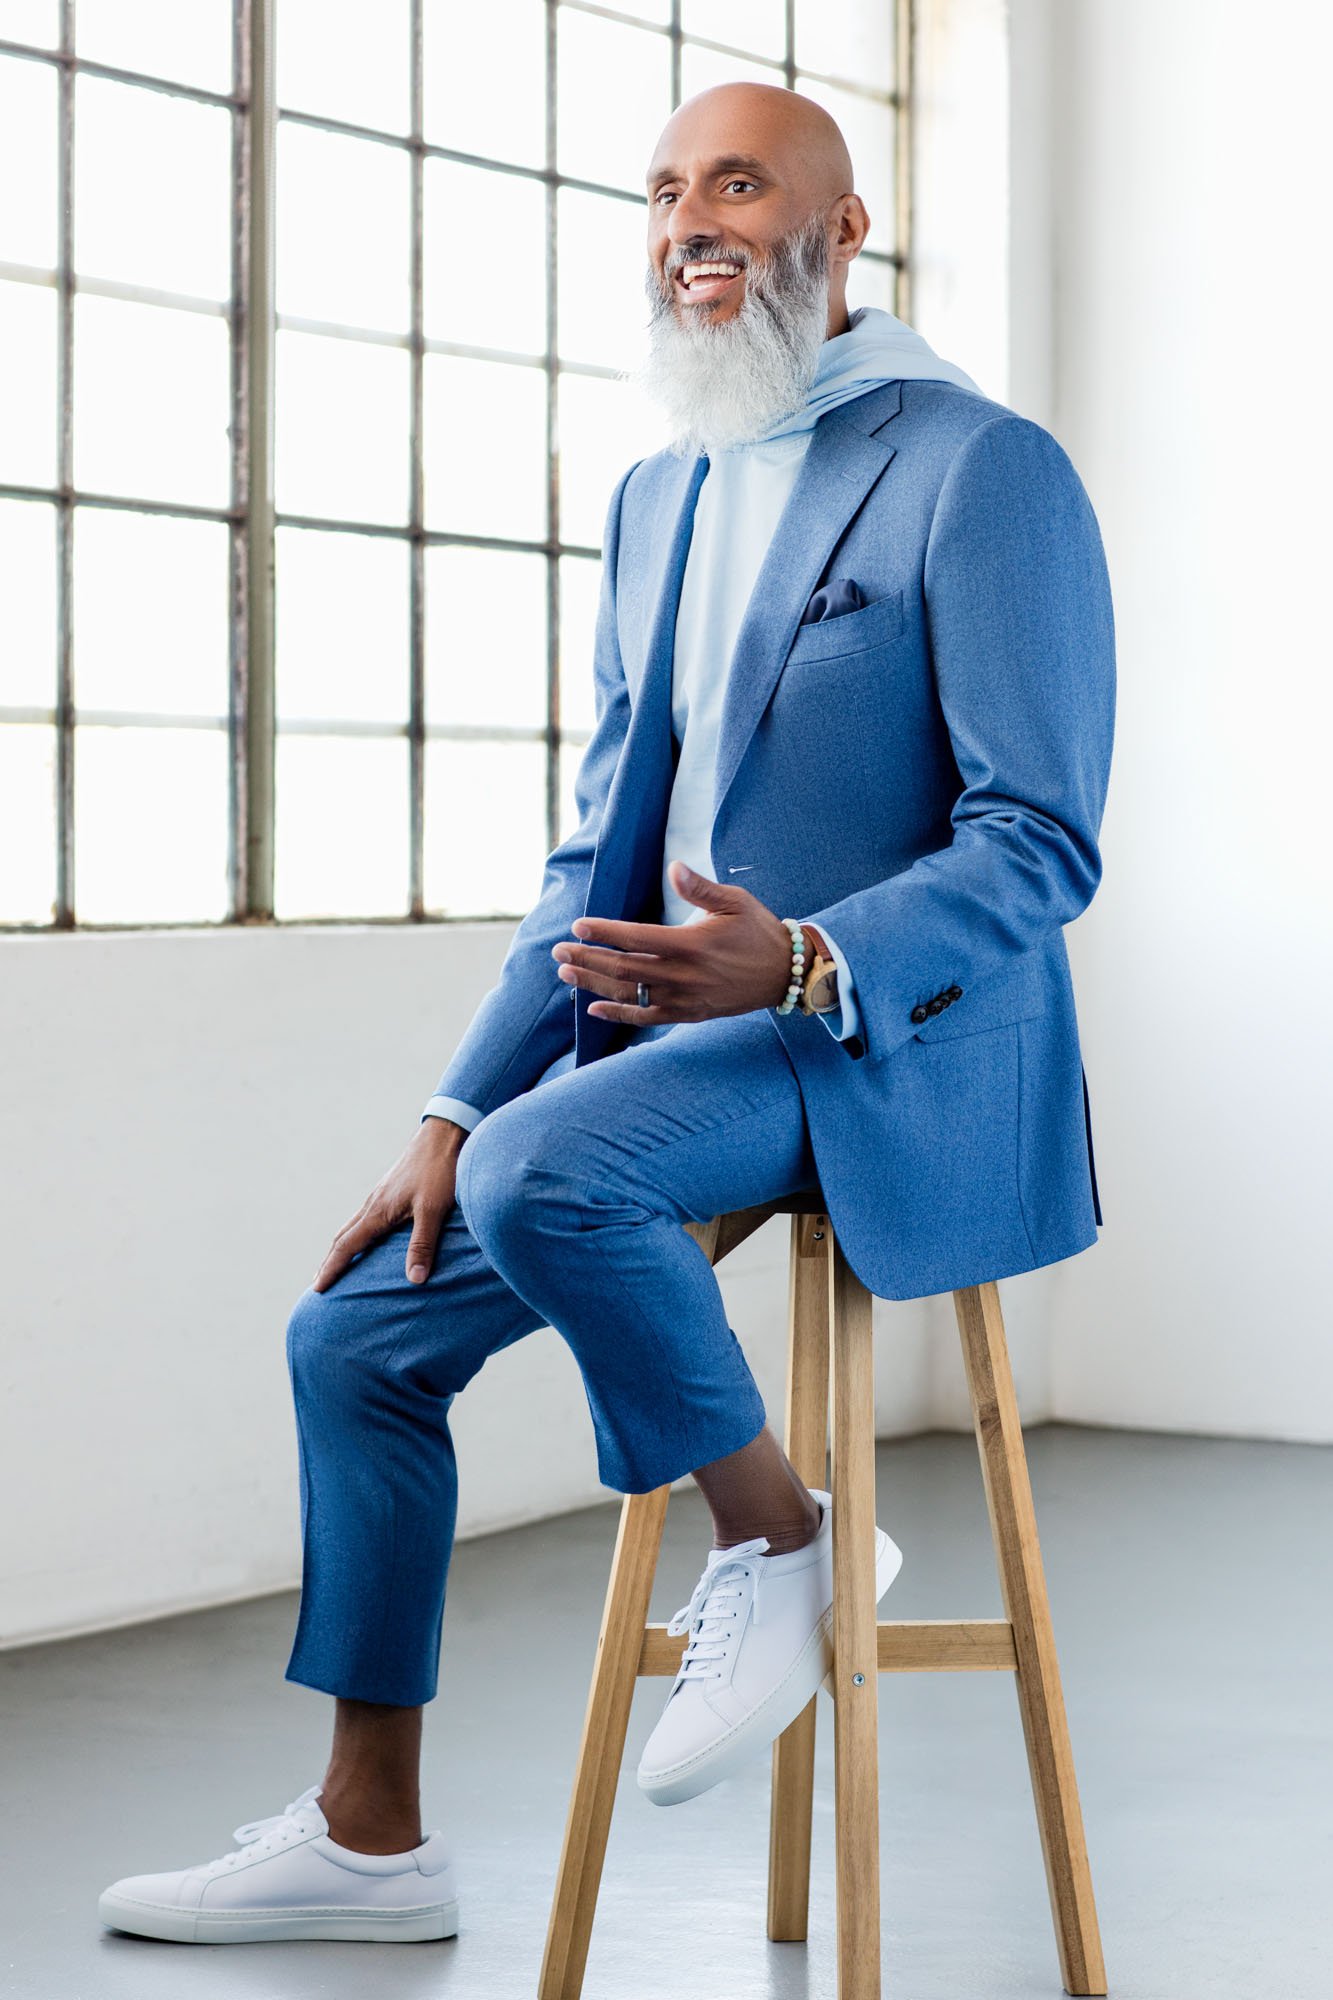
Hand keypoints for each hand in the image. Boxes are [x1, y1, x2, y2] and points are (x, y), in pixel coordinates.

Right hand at [311, 1115, 466, 1292]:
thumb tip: (414, 1279)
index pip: (346, 1246)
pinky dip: (358, 1234)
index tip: (316, 1289)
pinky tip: (369, 1237)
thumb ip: (423, 1244)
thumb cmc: (439, 1170)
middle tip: (319, 1283)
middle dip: (330, 1261)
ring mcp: (381, 1195)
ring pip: (353, 1225)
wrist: (444, 1135)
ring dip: (343, 1247)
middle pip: (343, 1237)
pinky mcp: (391, 1190)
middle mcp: (373, 1203)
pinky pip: (366, 1217)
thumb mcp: (433, 1210)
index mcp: (377, 1211)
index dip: (331, 1269)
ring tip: (338, 1264)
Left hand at [549, 860, 795, 1025]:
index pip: (635, 938)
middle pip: (623, 968)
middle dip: (587, 958)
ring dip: (594, 984)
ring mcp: (684, 998)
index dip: (603, 932)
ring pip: (629, 994)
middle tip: (558, 950)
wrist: (784, 974)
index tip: (577, 926)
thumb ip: (699, 887)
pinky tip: (595, 1009)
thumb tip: (673, 868)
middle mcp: (682, 975)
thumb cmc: (757, 930)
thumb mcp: (734, 901)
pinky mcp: (689, 1013)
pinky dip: (619, 1014)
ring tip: (566, 973)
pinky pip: (647, 1017)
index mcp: (690, 944)